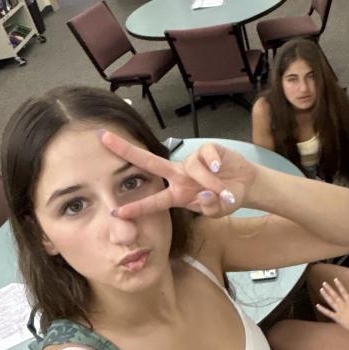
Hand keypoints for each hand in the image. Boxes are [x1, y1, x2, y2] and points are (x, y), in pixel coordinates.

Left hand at [100, 130, 257, 218]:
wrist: (246, 185)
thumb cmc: (226, 199)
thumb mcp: (217, 211)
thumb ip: (210, 206)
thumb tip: (204, 193)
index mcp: (177, 194)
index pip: (153, 201)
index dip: (136, 207)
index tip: (115, 212)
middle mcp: (179, 176)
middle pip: (148, 162)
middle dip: (125, 150)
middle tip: (102, 137)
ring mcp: (191, 161)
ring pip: (192, 168)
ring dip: (210, 183)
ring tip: (224, 191)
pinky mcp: (207, 149)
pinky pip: (207, 157)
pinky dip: (215, 166)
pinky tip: (221, 170)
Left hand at [315, 277, 348, 331]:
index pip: (343, 291)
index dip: (339, 285)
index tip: (335, 279)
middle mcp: (342, 305)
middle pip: (335, 295)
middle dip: (329, 289)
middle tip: (324, 283)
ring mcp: (338, 311)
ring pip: (331, 302)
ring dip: (326, 296)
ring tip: (321, 290)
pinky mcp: (336, 317)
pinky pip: (328, 313)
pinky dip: (322, 309)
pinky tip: (317, 306)